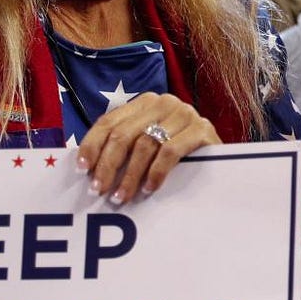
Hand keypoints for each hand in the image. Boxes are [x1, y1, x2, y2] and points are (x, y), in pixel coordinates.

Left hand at [76, 92, 220, 203]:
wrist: (219, 160)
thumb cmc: (176, 156)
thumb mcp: (146, 147)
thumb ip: (123, 149)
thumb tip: (84, 168)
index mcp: (145, 102)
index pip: (109, 121)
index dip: (92, 145)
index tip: (81, 170)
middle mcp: (164, 102)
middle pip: (125, 134)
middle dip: (108, 165)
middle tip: (99, 190)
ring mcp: (185, 113)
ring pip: (145, 144)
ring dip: (130, 175)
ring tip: (121, 197)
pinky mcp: (203, 128)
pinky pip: (170, 151)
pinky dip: (155, 172)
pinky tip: (149, 189)